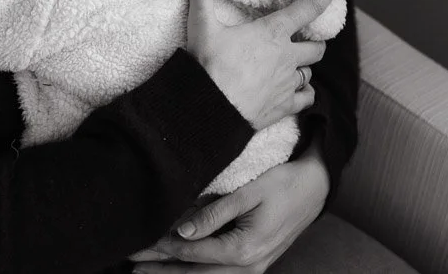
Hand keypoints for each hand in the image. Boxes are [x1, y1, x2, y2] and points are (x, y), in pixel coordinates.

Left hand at [130, 137, 329, 272]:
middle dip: (161, 270)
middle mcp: (248, 267)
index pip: (190, 252)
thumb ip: (214, 214)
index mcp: (243, 250)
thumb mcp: (248, 193)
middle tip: (131, 265)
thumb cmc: (283, 184)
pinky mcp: (254, 263)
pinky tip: (182, 269)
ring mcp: (253, 269)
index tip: (135, 245)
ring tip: (148, 272)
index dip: (159, 249)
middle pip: (194, 273)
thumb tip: (182, 232)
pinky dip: (197, 273)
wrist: (316, 188)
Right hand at [187, 0, 338, 130]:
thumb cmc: (209, 66)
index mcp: (273, 33)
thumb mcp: (202, 27)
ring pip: (310, 72)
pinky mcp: (285, 106)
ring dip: (304, 67)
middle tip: (304, 40)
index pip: (309, 7)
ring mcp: (288, 83)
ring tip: (291, 65)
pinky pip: (308, 98)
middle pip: (318, 47)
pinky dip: (305, 93)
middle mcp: (287, 57)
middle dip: (315, 42)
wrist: (210, 108)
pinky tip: (296, 91)